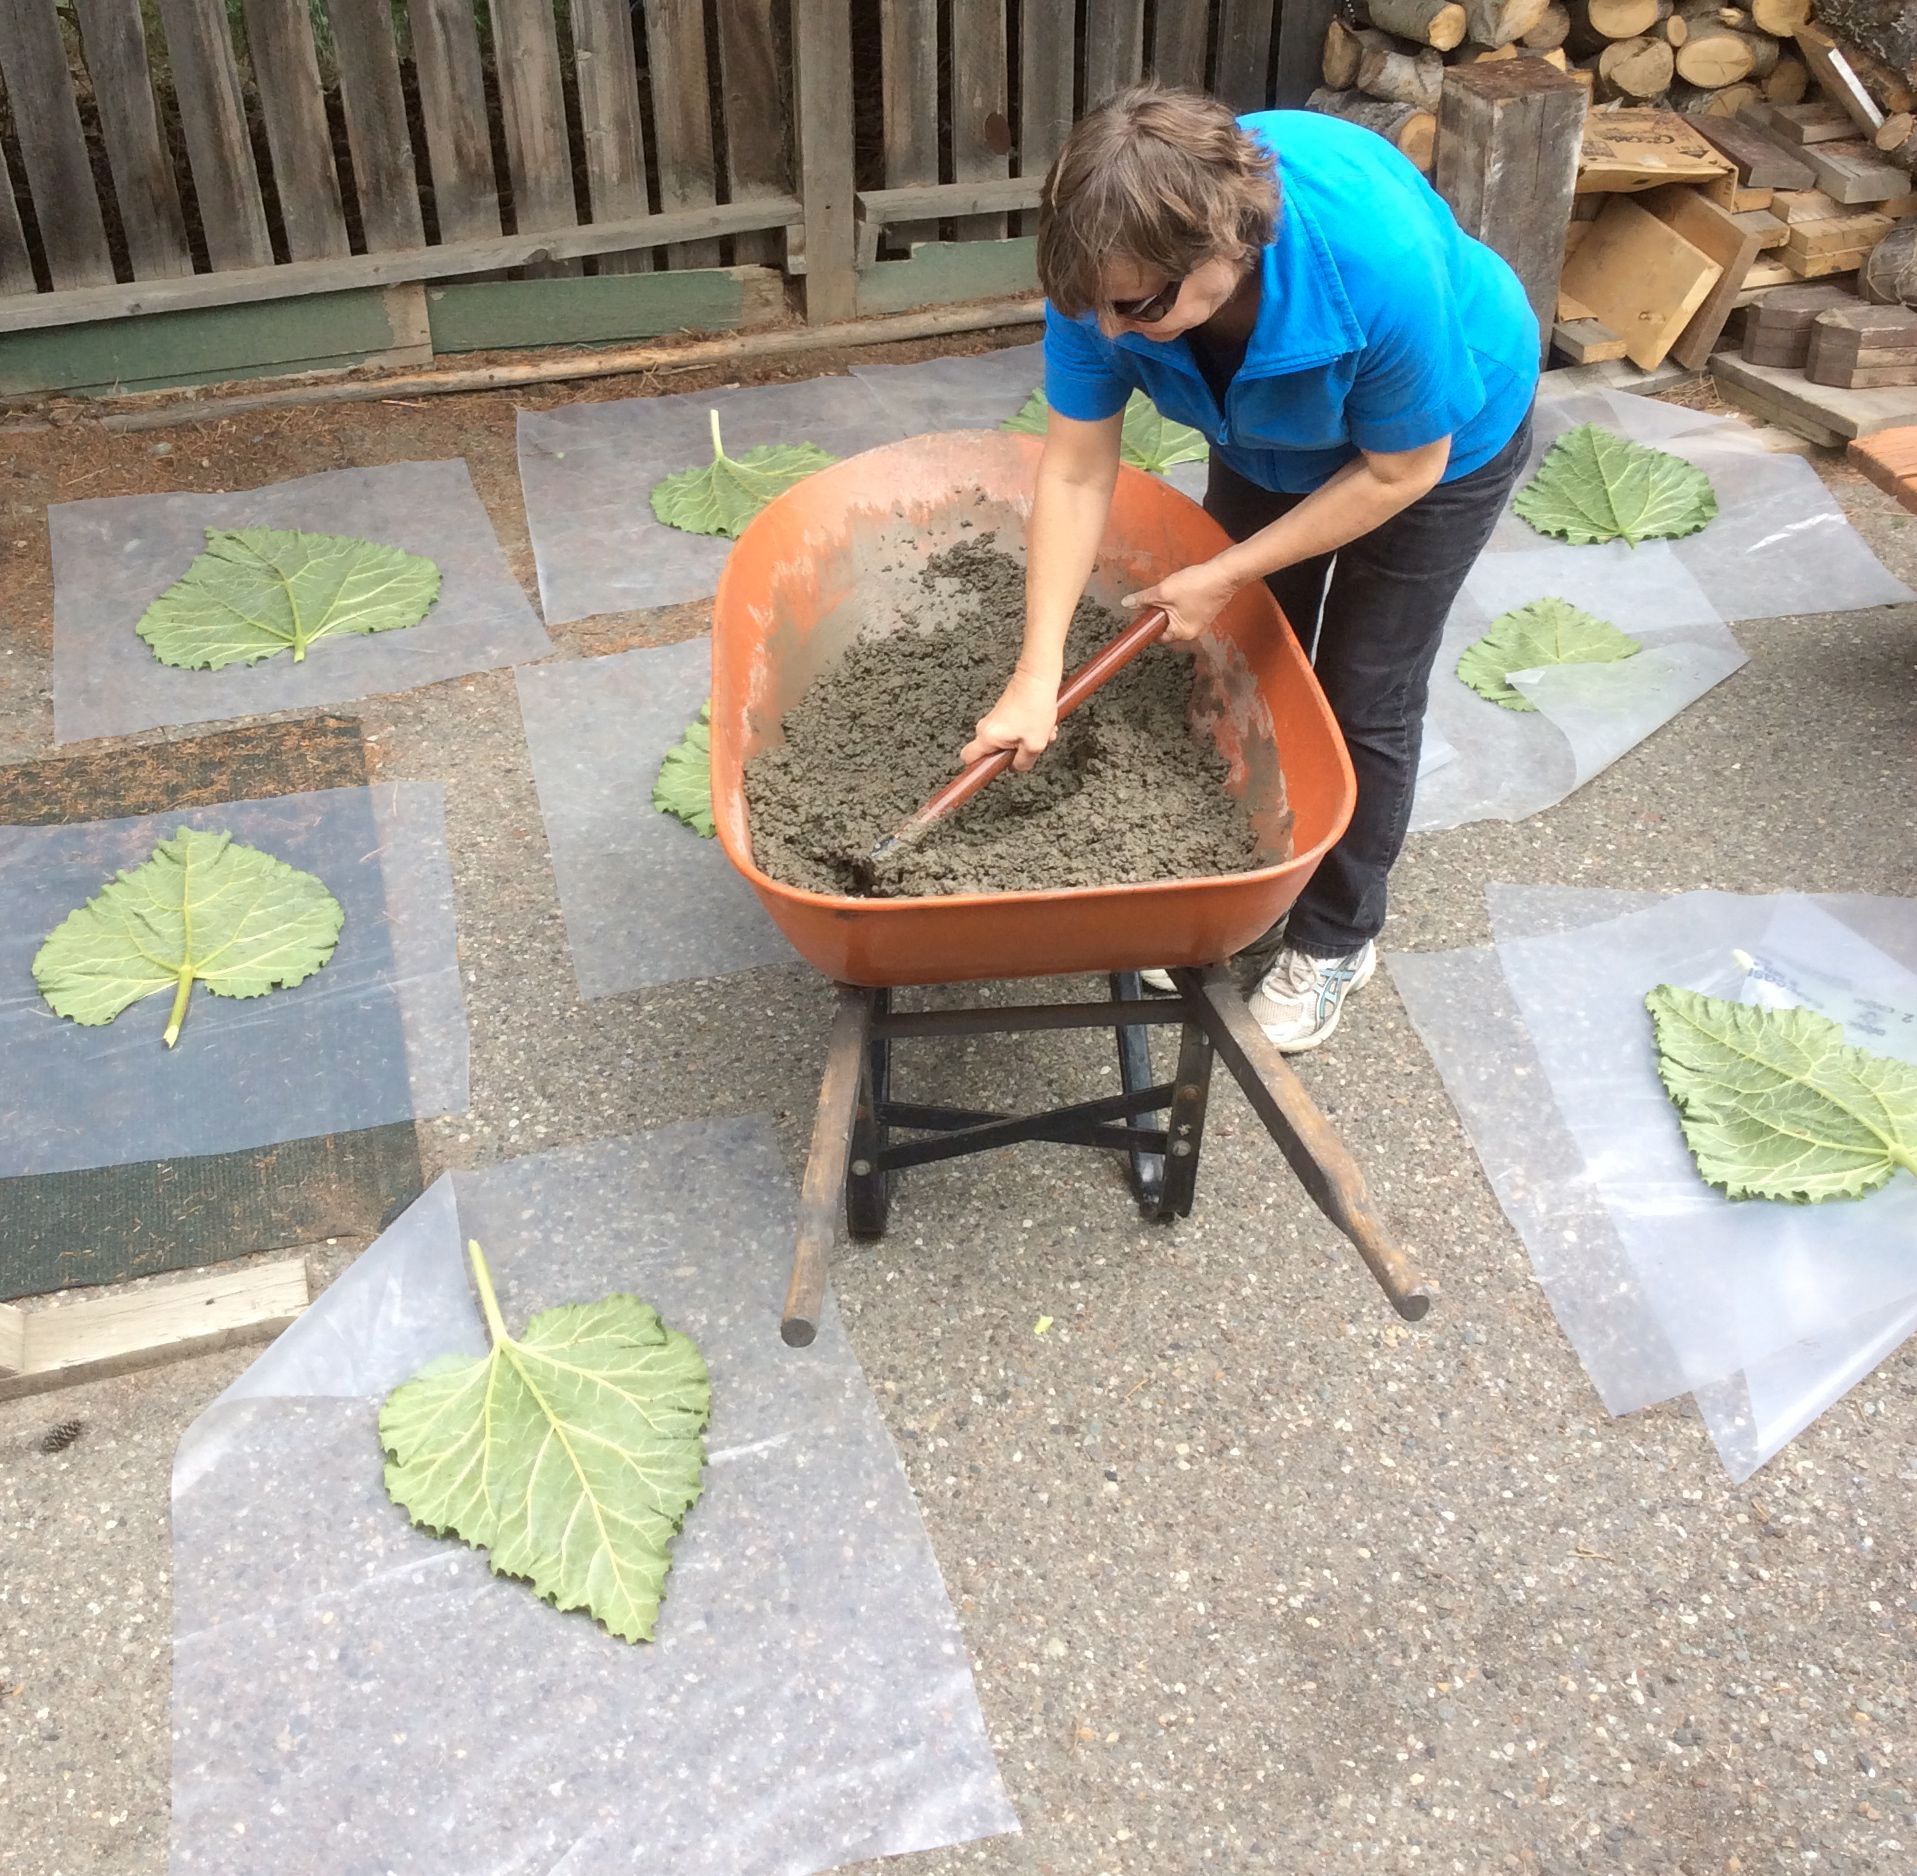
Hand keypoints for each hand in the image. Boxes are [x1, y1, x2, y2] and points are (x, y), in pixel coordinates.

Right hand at [962, 665, 1059, 771]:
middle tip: (1029, 747)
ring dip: (1027, 740)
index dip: (978, 768)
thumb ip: (1024, 762)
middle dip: (1015, 753)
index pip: (968, 758)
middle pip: (995, 752)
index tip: (991, 772)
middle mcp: (986, 728)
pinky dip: (1029, 730)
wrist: (1038, 678)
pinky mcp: (1005, 712)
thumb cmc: (1034, 706)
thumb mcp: (1035, 744)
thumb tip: (1018, 767)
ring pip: (1009, 741)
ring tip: (1041, 732)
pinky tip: (1041, 724)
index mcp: (987, 737)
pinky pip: (1015, 730)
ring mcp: (995, 719)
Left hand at [1122, 558, 1241, 644]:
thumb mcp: (1163, 591)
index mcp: (1181, 633)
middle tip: (1159, 596)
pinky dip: (1180, 601)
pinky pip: (1186, 610)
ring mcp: (1200, 623)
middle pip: (1166, 625)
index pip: (1156, 636)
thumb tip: (1127, 603)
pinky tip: (1183, 588)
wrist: (1224, 573)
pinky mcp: (1205, 612)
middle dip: (1160, 611)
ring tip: (1173, 590)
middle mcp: (1192, 632)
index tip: (1143, 611)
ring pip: (1176, 616)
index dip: (1148, 622)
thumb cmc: (1198, 585)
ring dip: (1170, 604)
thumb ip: (1143, 599)